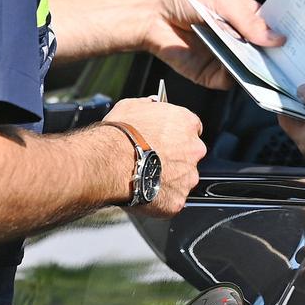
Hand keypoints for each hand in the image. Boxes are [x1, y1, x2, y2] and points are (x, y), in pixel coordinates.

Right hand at [101, 96, 204, 216]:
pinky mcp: (178, 198)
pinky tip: (145, 190)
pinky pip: (172, 199)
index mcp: (186, 123)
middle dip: (175, 158)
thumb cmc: (121, 134)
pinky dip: (161, 198)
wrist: (111, 162)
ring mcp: (188, 176)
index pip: (191, 128)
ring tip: (146, 177)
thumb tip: (151, 105)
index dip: (176, 135)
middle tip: (153, 159)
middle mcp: (193, 149)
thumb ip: (149, 106)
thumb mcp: (132, 106)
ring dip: (169, 178)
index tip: (166, 139)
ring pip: (183, 178)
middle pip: (189, 155)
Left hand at [147, 0, 280, 89]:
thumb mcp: (223, 1)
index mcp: (244, 19)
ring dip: (259, 73)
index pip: (271, 30)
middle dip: (277, 59)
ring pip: (250, 72)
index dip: (285, 36)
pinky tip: (240, 74)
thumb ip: (249, 20)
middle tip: (293, 63)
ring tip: (273, 72)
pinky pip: (229, 82)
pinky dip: (236, 80)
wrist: (152, 14)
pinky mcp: (210, 75)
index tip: (304, 42)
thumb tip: (276, 39)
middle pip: (264, 54)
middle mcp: (237, 41)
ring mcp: (225, 59)